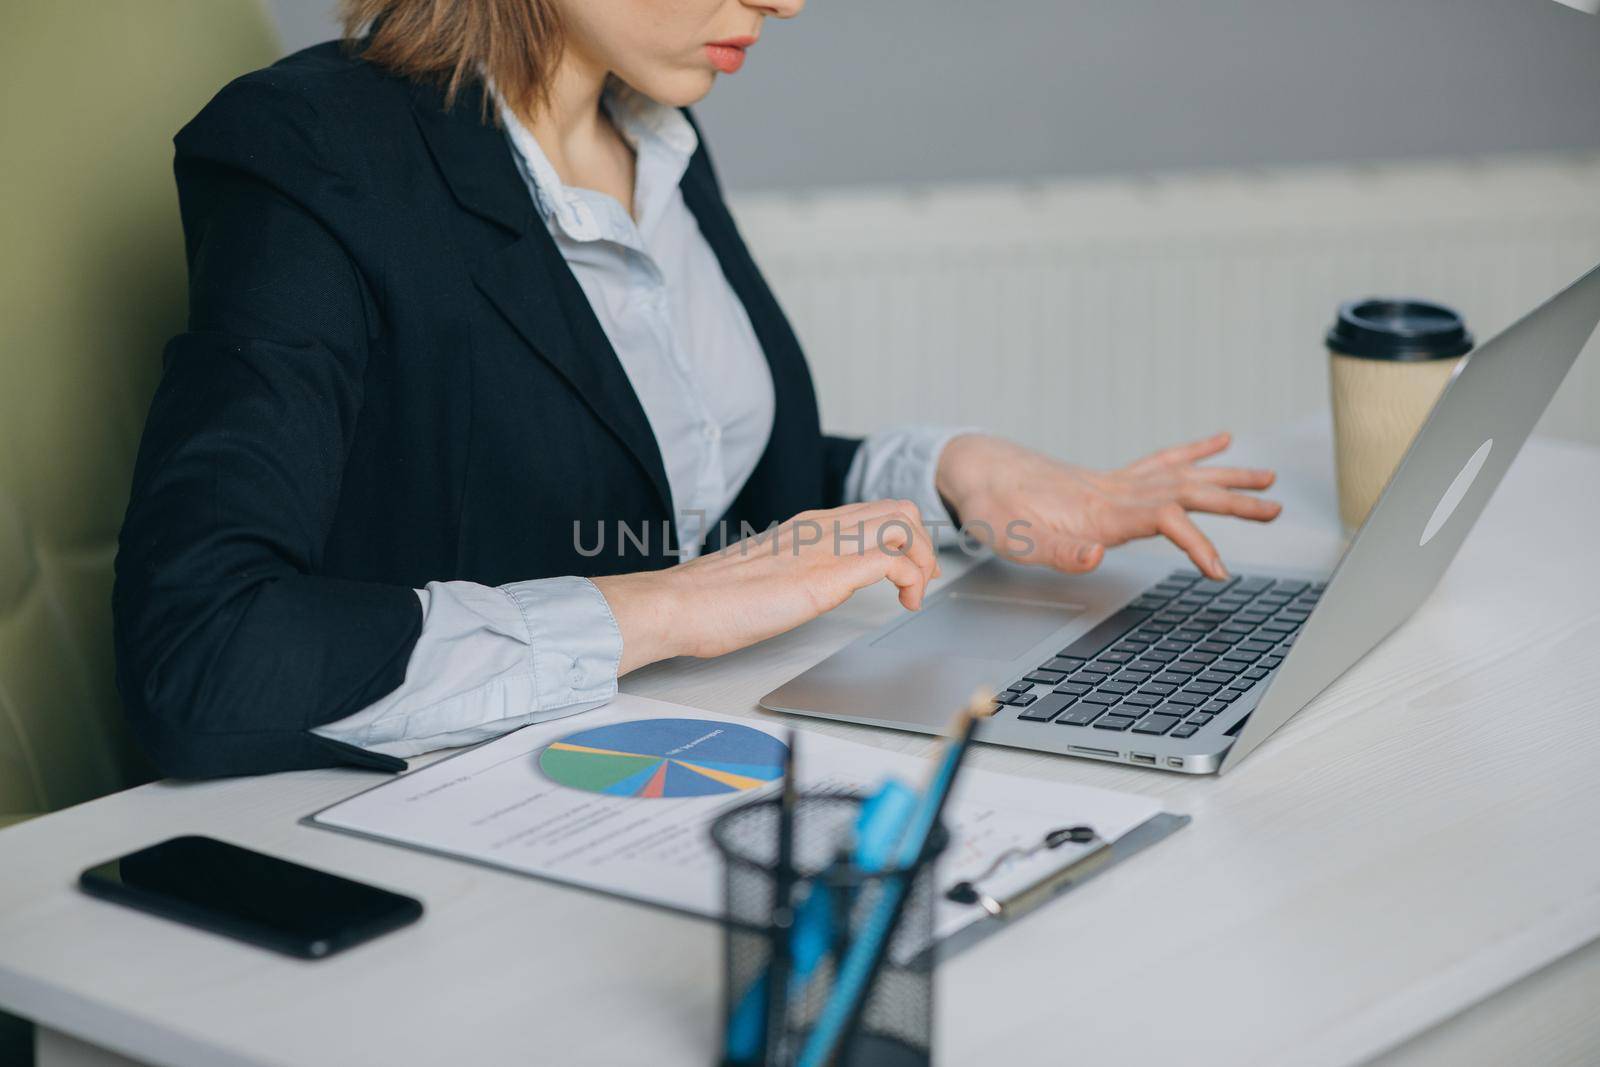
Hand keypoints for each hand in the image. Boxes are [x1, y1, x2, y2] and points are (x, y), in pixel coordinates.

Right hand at [594, 500, 939, 672]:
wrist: (679, 605)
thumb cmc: (708, 601)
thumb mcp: (763, 577)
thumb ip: (790, 573)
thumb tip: (804, 587)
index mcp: (806, 526)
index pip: (873, 511)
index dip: (904, 538)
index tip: (909, 571)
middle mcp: (820, 528)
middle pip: (898, 509)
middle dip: (924, 545)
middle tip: (921, 581)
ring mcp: (824, 548)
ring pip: (902, 525)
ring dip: (923, 560)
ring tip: (915, 594)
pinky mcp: (825, 576)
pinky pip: (892, 561)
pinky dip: (912, 580)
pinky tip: (903, 603)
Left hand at [934, 431, 1280, 579]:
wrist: (972, 470)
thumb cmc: (991, 508)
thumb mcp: (1013, 539)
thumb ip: (1056, 550)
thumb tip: (1094, 557)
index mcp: (1099, 511)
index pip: (1164, 519)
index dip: (1196, 542)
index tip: (1220, 570)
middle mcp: (1113, 491)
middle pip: (1186, 490)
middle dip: (1233, 502)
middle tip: (1276, 510)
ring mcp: (1113, 482)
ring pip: (1182, 474)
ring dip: (1226, 477)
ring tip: (1268, 479)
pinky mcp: (1107, 481)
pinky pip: (1159, 461)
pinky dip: (1193, 450)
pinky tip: (1220, 440)